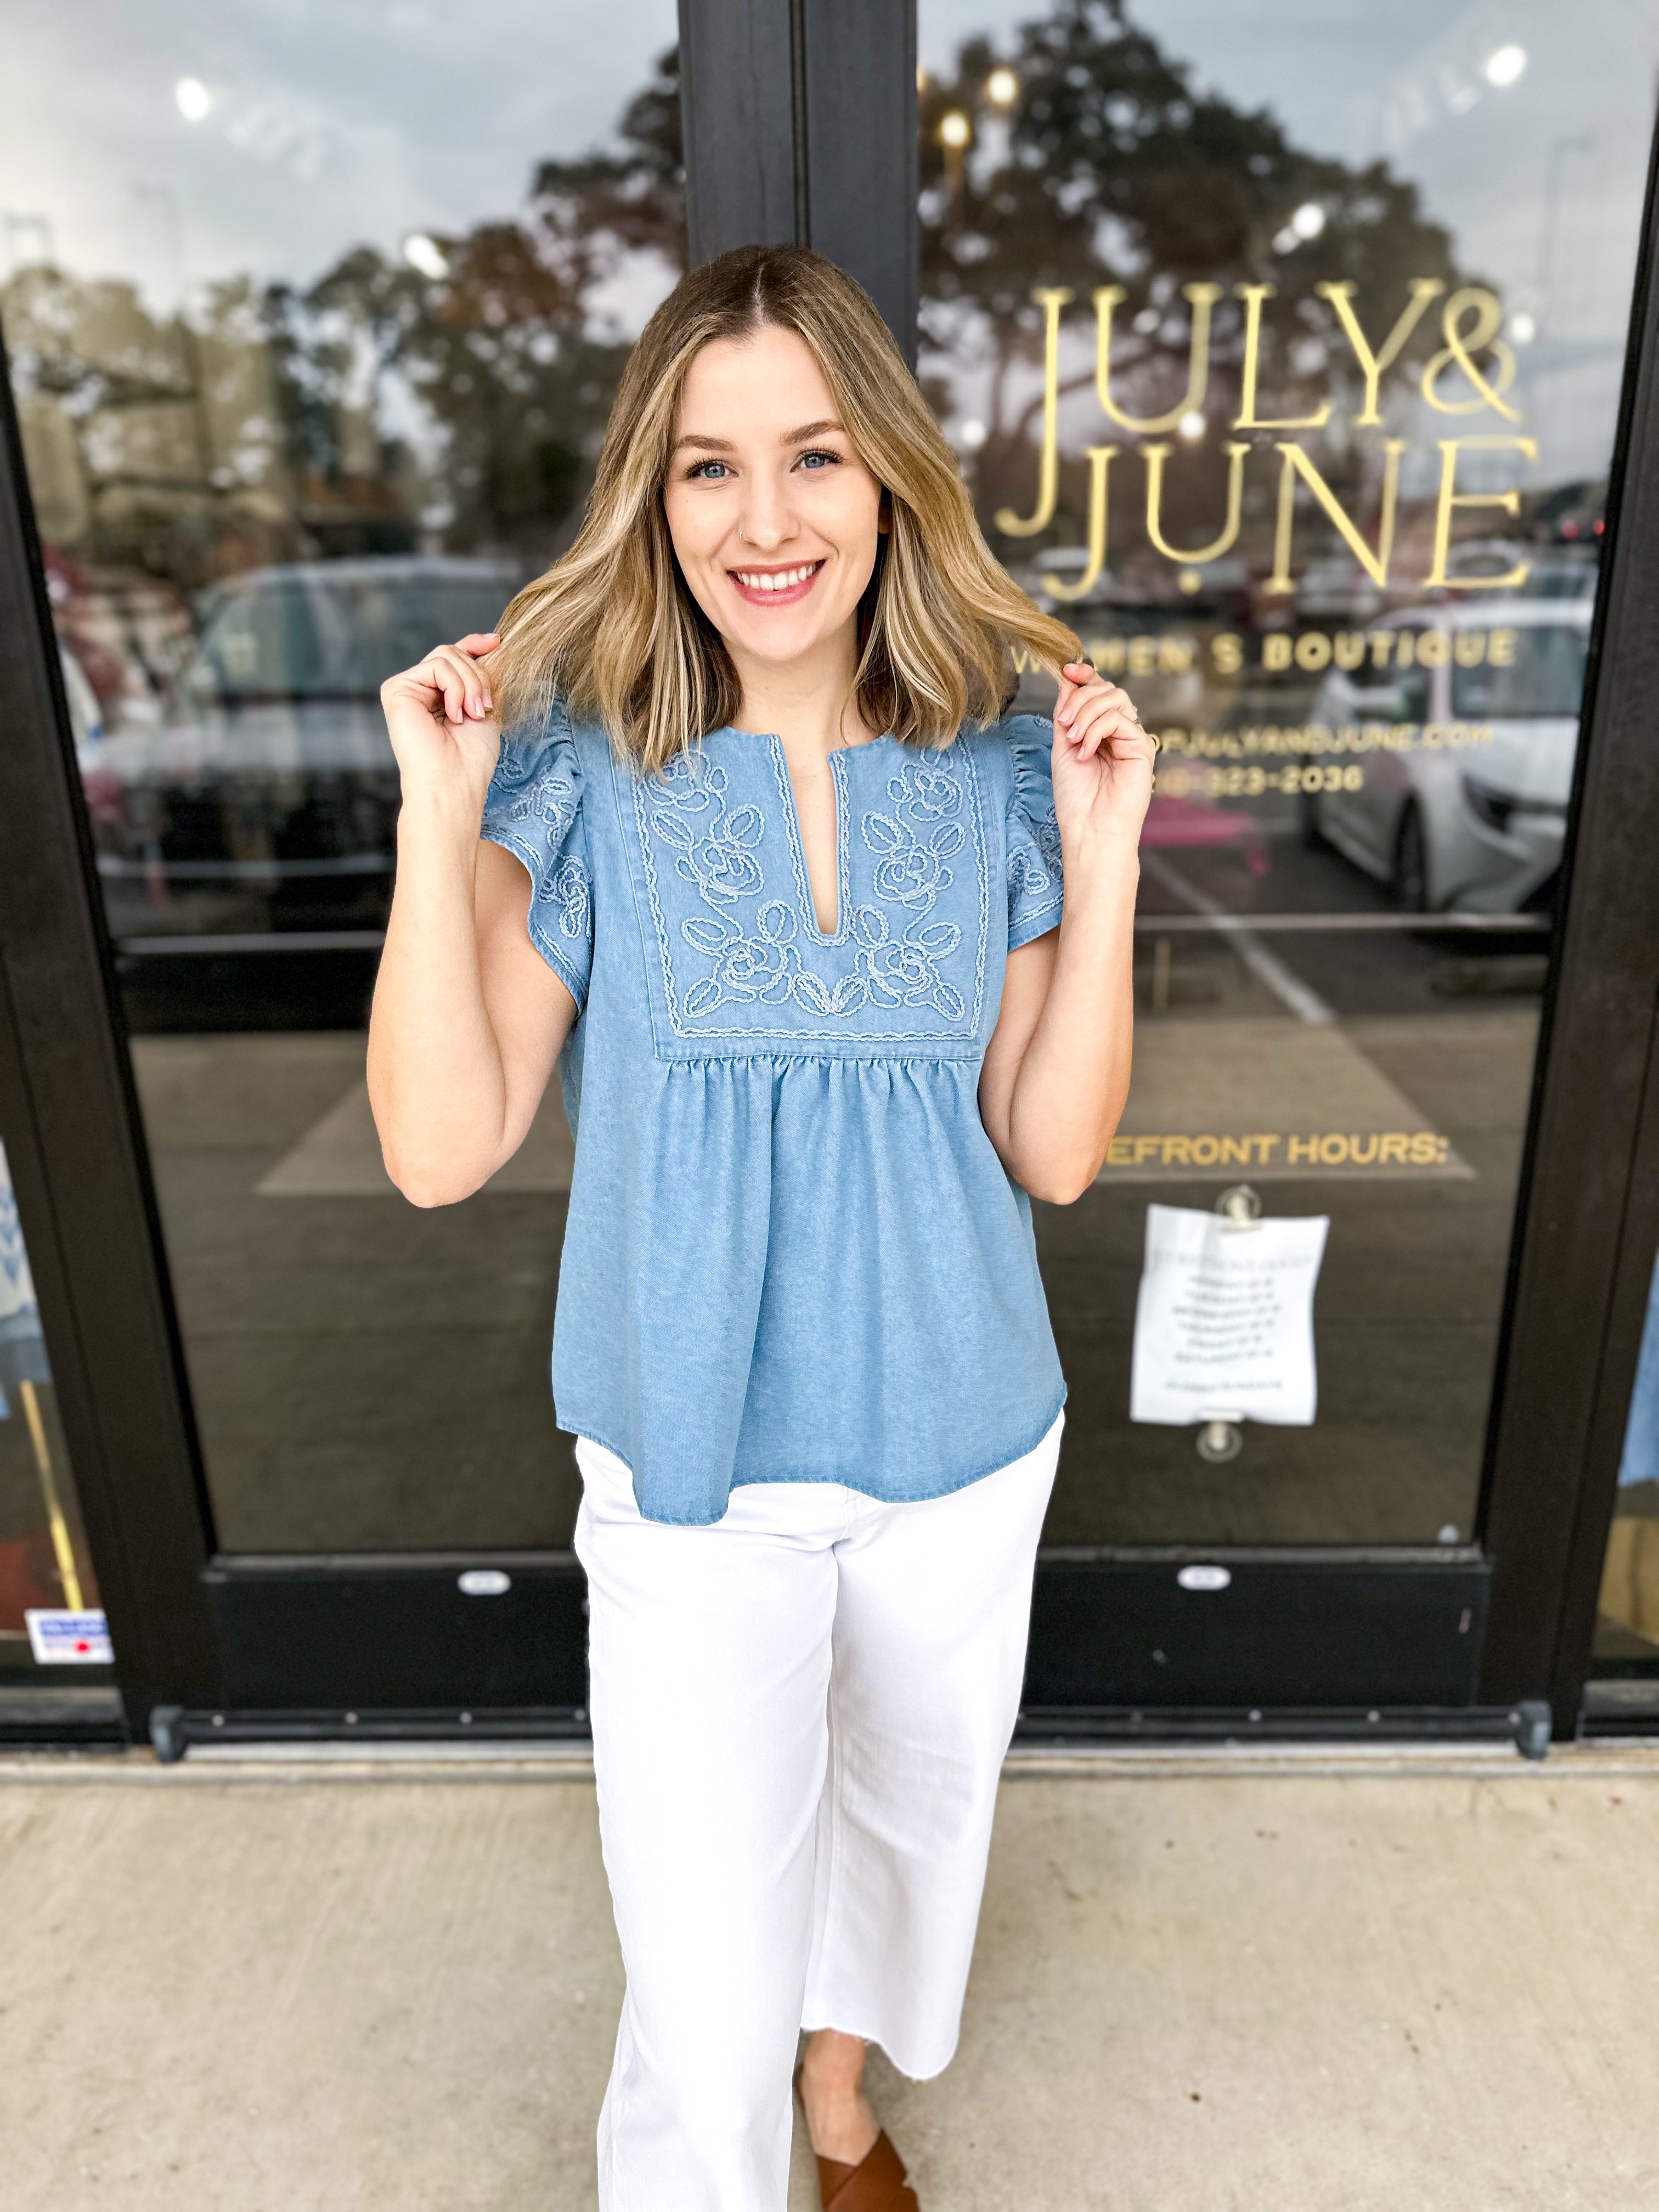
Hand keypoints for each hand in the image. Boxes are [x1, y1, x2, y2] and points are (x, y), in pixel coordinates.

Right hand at [380, 632, 502, 809]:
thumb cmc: (471, 757)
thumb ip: (482, 677)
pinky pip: (437, 666)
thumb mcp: (485, 707)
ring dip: (470, 684)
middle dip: (478, 676)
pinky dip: (455, 688)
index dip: (474, 644)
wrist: (453, 782)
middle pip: (453, 652)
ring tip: (472, 714)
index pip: (454, 656)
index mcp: (439, 695)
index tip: (496, 641)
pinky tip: (454, 715)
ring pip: (446, 655)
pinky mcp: (396, 689)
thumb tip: (493, 643)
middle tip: (483, 708)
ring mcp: (406, 688)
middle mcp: (420, 690)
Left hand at [1050, 660, 1154, 863]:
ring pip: (1115, 697)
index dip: (1084, 675)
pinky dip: (1096, 730)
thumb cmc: (1075, 797)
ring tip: (1073, 739)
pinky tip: (1086, 752)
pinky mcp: (1143, 747)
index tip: (1066, 669)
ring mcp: (1132, 738)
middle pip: (1106, 689)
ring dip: (1086, 712)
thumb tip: (1067, 678)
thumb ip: (1066, 713)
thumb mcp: (1062, 746)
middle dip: (1079, 698)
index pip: (1097, 690)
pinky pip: (1119, 719)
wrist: (1090, 829)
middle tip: (1063, 723)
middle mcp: (1118, 731)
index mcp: (1099, 730)